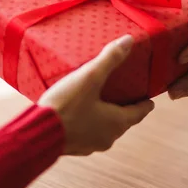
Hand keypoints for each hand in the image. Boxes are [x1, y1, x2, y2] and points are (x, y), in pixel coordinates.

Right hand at [38, 35, 154, 155]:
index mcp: (116, 122)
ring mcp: (90, 145)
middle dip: (125, 108)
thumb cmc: (66, 105)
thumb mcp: (89, 77)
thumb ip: (110, 59)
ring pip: (105, 129)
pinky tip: (80, 113)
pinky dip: (89, 123)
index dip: (145, 103)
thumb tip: (129, 40)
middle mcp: (107, 137)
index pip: (139, 113)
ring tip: (101, 100)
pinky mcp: (74, 147)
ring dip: (106, 116)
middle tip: (125, 94)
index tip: (150, 99)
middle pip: (123, 121)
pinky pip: (88, 133)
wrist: (37, 132)